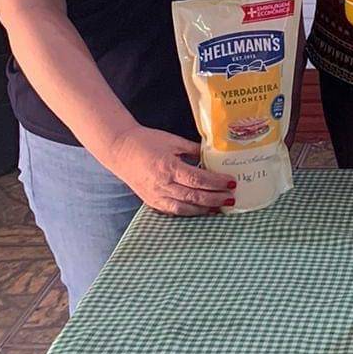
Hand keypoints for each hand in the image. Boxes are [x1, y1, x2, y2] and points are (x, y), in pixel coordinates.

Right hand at [103, 126, 233, 216]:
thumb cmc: (147, 141)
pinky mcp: (151, 202)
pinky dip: (189, 212)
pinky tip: (201, 211)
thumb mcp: (173, 141)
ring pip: (184, 208)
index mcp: (169, 167)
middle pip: (194, 196)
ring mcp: (156, 196)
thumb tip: (213, 154)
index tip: (231, 182)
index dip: (216, 183)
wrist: (120, 150)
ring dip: (204, 209)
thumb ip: (193, 149)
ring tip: (220, 207)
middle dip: (215, 198)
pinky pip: (173, 211)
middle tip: (232, 197)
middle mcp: (163, 185)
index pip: (198, 179)